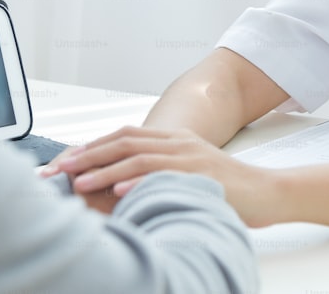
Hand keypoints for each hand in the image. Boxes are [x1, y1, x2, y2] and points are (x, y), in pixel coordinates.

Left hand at [41, 126, 280, 226]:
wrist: (268, 192)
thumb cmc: (228, 189)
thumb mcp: (188, 175)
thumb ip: (157, 174)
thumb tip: (118, 187)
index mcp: (173, 140)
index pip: (123, 136)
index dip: (92, 146)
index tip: (64, 162)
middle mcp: (178, 143)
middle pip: (124, 141)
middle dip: (87, 155)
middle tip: (59, 171)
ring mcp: (191, 157)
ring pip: (139, 156)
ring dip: (105, 170)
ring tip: (80, 183)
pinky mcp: (202, 176)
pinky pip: (165, 175)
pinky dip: (139, 181)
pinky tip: (120, 189)